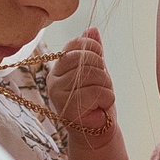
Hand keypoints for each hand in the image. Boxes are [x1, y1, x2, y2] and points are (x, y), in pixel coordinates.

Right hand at [47, 27, 120, 151]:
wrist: (97, 131)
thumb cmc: (96, 101)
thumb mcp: (97, 71)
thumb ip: (93, 51)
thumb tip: (91, 28)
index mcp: (59, 66)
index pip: (77, 44)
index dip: (94, 50)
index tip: (100, 64)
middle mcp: (53, 77)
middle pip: (86, 58)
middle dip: (102, 72)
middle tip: (101, 87)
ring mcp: (57, 92)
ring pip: (93, 75)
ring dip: (106, 88)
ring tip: (100, 99)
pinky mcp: (66, 106)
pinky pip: (95, 92)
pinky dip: (106, 99)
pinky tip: (100, 108)